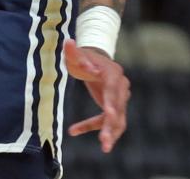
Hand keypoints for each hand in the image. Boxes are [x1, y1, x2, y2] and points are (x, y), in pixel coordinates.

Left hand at [64, 38, 129, 153]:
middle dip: (111, 125)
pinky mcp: (116, 108)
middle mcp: (121, 86)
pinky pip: (109, 122)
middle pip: (118, 108)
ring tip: (104, 147)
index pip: (112, 88)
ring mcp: (120, 98)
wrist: (96, 61)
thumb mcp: (76, 55)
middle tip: (104, 141)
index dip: (111, 101)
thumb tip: (69, 42)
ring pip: (119, 120)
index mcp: (112, 73)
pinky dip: (96, 128)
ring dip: (111, 133)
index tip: (109, 114)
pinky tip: (74, 130)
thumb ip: (73, 52)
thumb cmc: (83, 57)